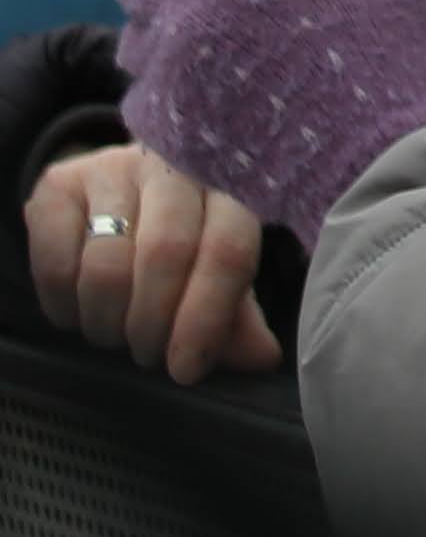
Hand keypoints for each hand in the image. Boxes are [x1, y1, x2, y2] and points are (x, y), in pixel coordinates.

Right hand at [25, 142, 280, 382]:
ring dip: (108, 322)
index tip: (187, 368)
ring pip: (106, 266)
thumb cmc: (182, 235)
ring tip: (115, 334)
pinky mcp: (58, 185)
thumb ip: (237, 314)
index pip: (228, 250)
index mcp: (231, 186)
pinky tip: (77, 311)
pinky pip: (54, 264)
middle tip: (149, 355)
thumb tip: (261, 358)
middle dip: (153, 324)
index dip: (206, 317)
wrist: (117, 191)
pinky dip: (64, 305)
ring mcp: (113, 169)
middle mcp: (174, 168)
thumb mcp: (217, 270)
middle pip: (166, 254)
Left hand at [114, 0, 425, 247]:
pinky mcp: (170, 131)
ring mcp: (172, 80)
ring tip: (216, 20)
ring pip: (137, 28)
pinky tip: (213, 75)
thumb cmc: (393, 66)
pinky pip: (143, 88)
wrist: (374, 177)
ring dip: (165, 13)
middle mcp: (189, 20)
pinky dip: (168, 72)